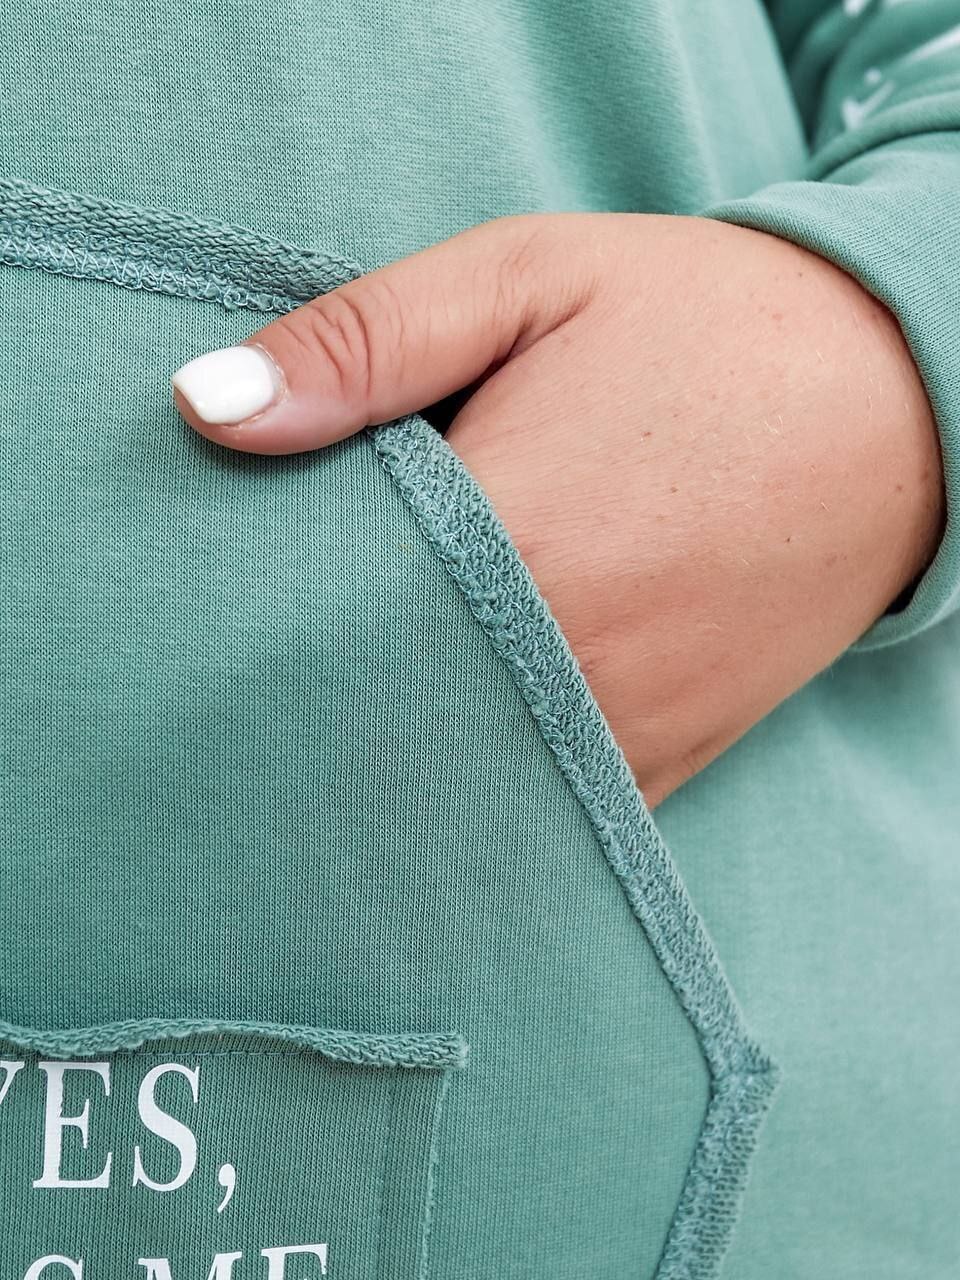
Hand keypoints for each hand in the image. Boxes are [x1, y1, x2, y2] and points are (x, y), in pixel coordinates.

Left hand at [171, 213, 945, 807]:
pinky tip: (432, 752)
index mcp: (516, 536)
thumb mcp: (526, 278)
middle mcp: (568, 661)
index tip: (203, 609)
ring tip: (322, 717)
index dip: (240, 620)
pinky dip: (473, 788)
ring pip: (451, 783)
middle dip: (295, 702)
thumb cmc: (704, 322)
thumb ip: (362, 343)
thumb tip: (205, 408)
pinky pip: (541, 810)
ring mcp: (626, 725)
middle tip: (235, 677)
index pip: (314, 622)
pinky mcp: (667, 755)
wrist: (901, 395)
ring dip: (381, 754)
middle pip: (371, 720)